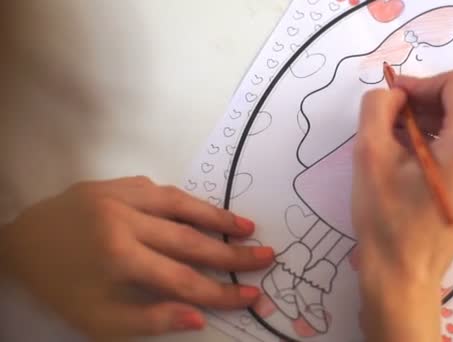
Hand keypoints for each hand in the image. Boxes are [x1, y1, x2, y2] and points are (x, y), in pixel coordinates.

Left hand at [0, 177, 273, 339]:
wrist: (17, 245)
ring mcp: (119, 196)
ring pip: (180, 204)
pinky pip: (157, 189)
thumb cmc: (59, 286)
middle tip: (266, 256)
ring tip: (246, 226)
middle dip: (232, 252)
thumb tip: (198, 316)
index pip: (183, 280)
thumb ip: (150, 318)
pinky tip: (199, 210)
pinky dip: (182, 201)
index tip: (251, 294)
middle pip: (190, 240)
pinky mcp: (113, 183)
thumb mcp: (97, 318)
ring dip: (216, 217)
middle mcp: (124, 220)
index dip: (220, 291)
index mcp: (118, 258)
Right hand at [352, 71, 452, 341]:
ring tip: (394, 145)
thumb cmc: (386, 216)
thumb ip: (378, 107)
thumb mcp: (370, 153)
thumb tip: (393, 94)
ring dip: (426, 126)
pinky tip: (409, 166)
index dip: (419, 83)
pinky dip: (437, 147)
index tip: (391, 100)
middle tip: (387, 124)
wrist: (402, 275)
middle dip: (421, 105)